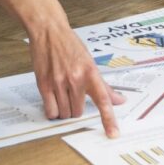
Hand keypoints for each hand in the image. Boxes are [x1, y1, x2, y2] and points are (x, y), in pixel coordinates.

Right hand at [27, 20, 124, 137]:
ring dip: (64, 109)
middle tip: (73, 94)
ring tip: (62, 93)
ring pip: (64, 113)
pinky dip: (52, 110)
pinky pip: (50, 111)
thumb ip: (103, 85)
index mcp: (90, 72)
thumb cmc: (70, 45)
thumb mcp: (90, 62)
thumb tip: (119, 100)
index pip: (103, 99)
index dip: (109, 119)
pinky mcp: (44, 85)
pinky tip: (53, 98)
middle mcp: (76, 78)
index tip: (113, 133)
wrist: (49, 31)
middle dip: (76, 107)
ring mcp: (59, 82)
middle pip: (78, 112)